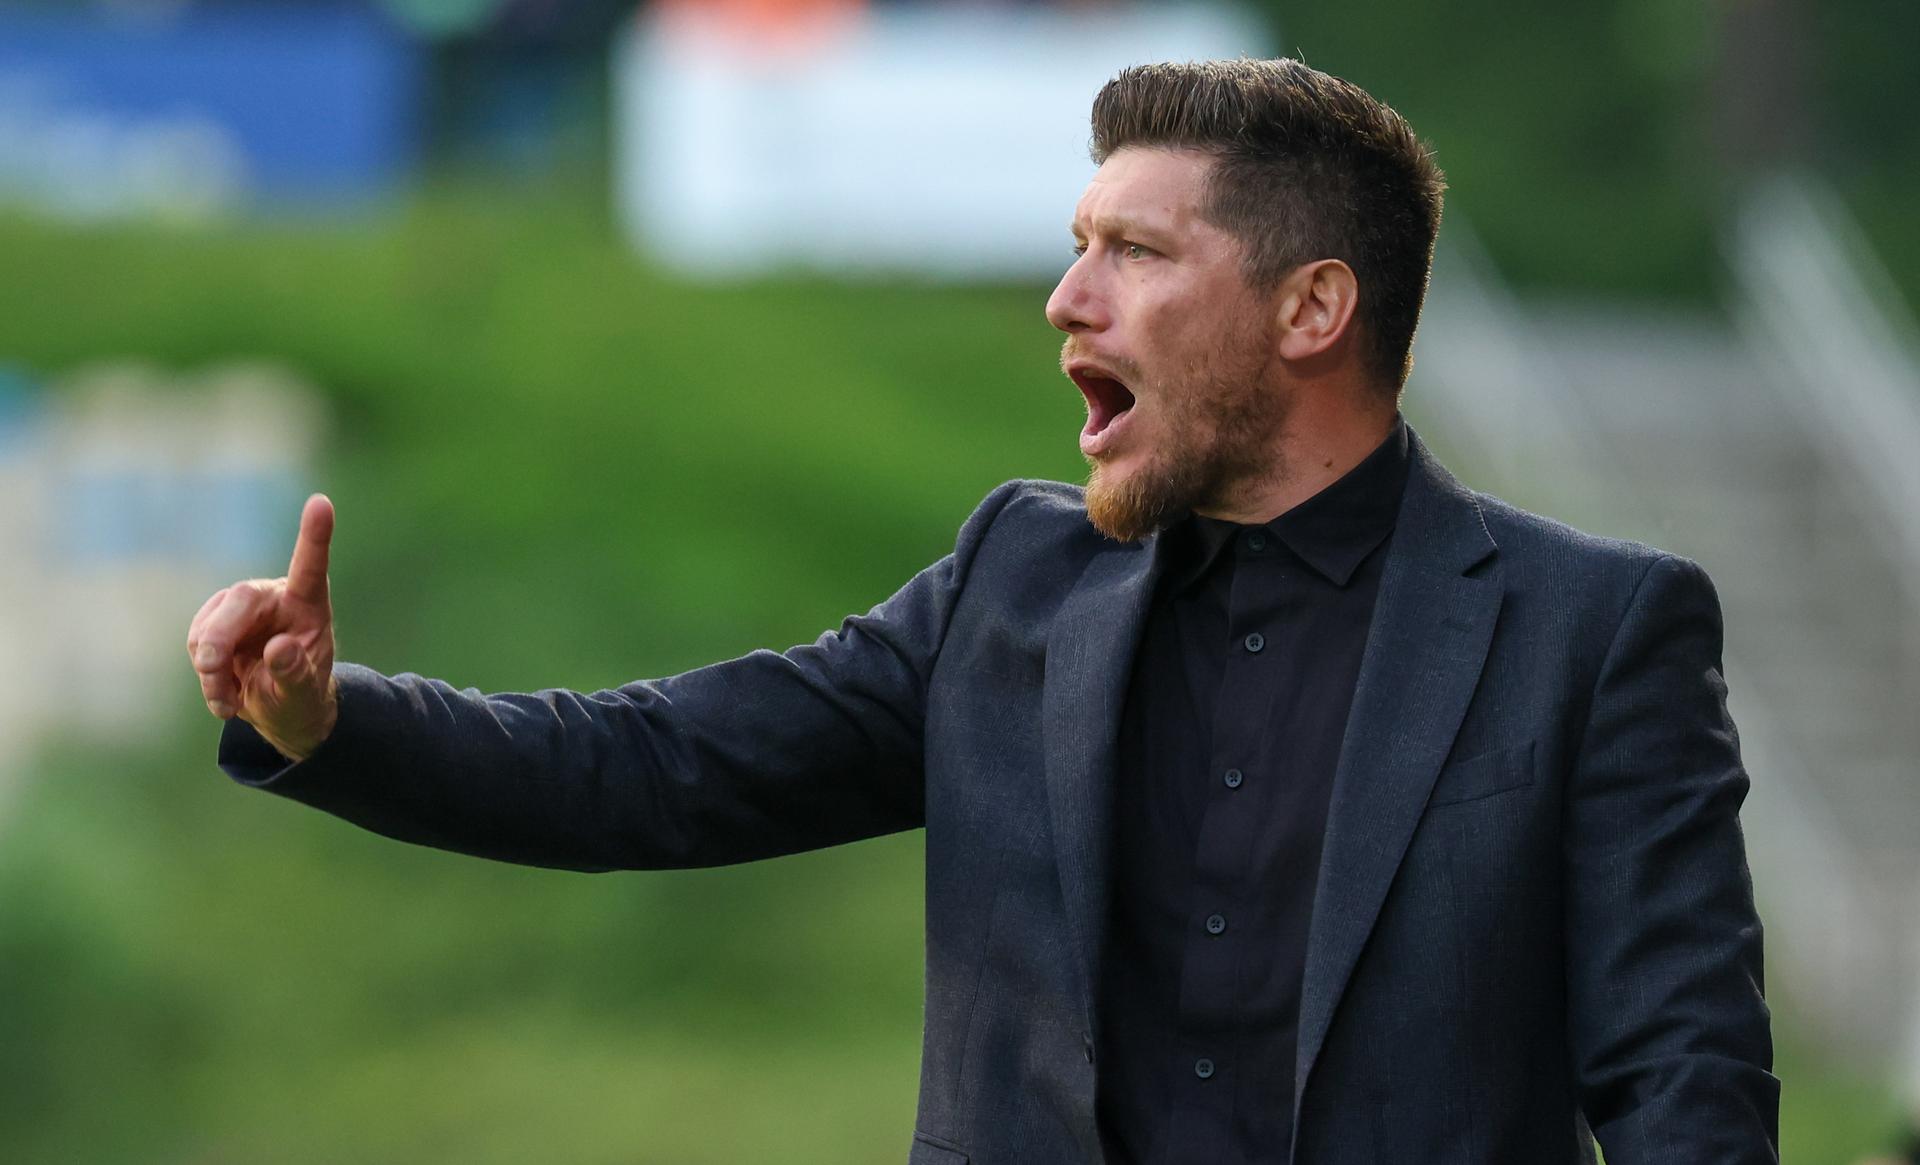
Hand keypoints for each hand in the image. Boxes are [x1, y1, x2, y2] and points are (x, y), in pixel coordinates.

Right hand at [188, 493, 338, 761]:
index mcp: (309, 604)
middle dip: (219, 639)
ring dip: (211, 669)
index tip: (322, 502)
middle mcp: (274, 596)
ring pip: (209, 627)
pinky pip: (196, 642)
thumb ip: (295, 673)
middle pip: (239, 599)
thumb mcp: (304, 695)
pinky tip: (223, 692)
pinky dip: (204, 674)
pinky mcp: (215, 621)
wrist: (278, 707)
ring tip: (232, 700)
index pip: (310, 566)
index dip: (314, 535)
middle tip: (213, 674)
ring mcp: (240, 607)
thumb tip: (278, 647)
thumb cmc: (300, 696)